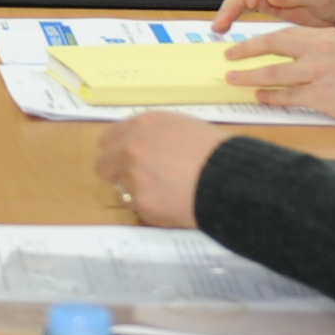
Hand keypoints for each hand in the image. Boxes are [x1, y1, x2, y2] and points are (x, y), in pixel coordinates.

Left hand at [93, 113, 230, 228]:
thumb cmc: (217, 151)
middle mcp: (131, 147)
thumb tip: (145, 147)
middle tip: (140, 182)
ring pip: (123, 190)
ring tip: (169, 194)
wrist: (231, 178)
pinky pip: (141, 209)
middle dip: (117, 174)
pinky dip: (155, 210)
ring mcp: (134, 175)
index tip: (124, 160)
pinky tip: (177, 205)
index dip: (117, 151)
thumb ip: (157, 135)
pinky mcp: (142, 202)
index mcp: (144, 124)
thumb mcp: (184, 128)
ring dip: (139, 193)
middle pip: (103, 165)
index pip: (109, 138)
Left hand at [211, 26, 334, 131]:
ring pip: (273, 73)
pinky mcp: (321, 96)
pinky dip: (270, 97)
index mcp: (327, 35)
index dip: (263, 39)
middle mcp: (320, 49)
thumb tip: (296, 58)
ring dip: (249, 76)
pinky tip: (260, 97)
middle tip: (228, 55)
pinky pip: (287, 96)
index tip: (248, 43)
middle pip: (273, 45)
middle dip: (246, 50)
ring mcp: (319, 73)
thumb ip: (322, 50)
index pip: (286, 32)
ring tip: (233, 78)